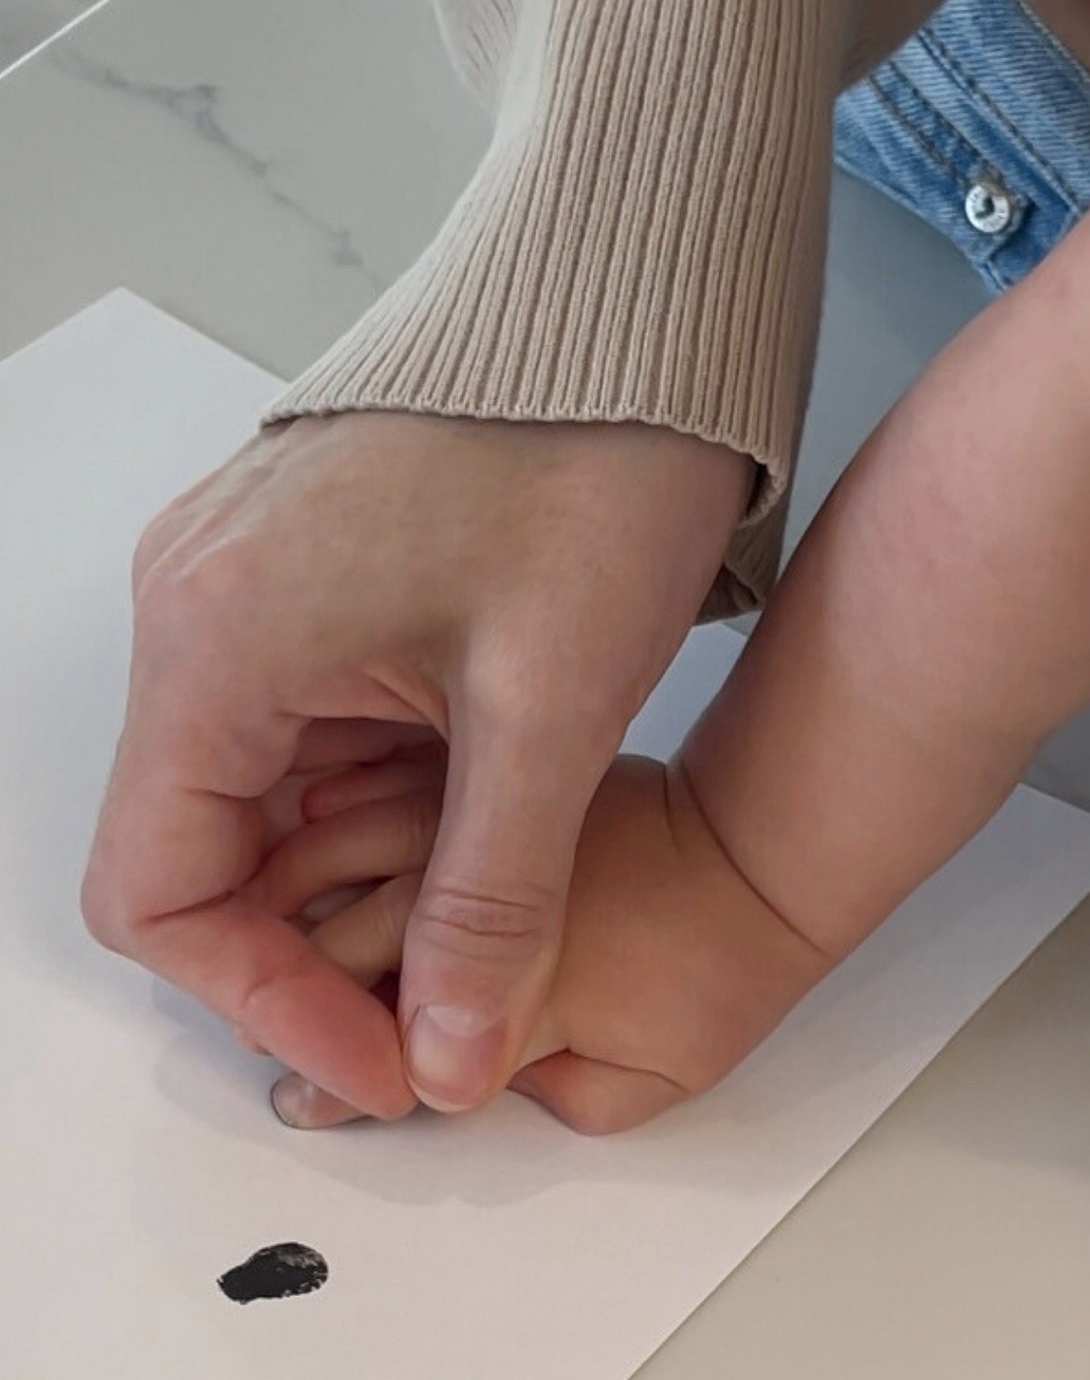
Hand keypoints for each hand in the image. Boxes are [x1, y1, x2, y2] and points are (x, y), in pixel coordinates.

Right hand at [82, 412, 749, 1116]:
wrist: (640, 319)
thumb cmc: (595, 465)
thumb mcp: (551, 711)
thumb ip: (493, 902)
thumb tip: (447, 1060)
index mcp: (219, 637)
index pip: (160, 894)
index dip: (268, 1002)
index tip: (393, 1058)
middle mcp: (201, 611)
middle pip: (207, 852)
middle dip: (322, 945)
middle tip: (449, 1011)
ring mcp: (252, 590)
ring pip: (268, 797)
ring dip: (368, 873)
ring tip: (489, 916)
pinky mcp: (314, 581)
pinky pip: (313, 730)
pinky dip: (388, 797)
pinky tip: (484, 813)